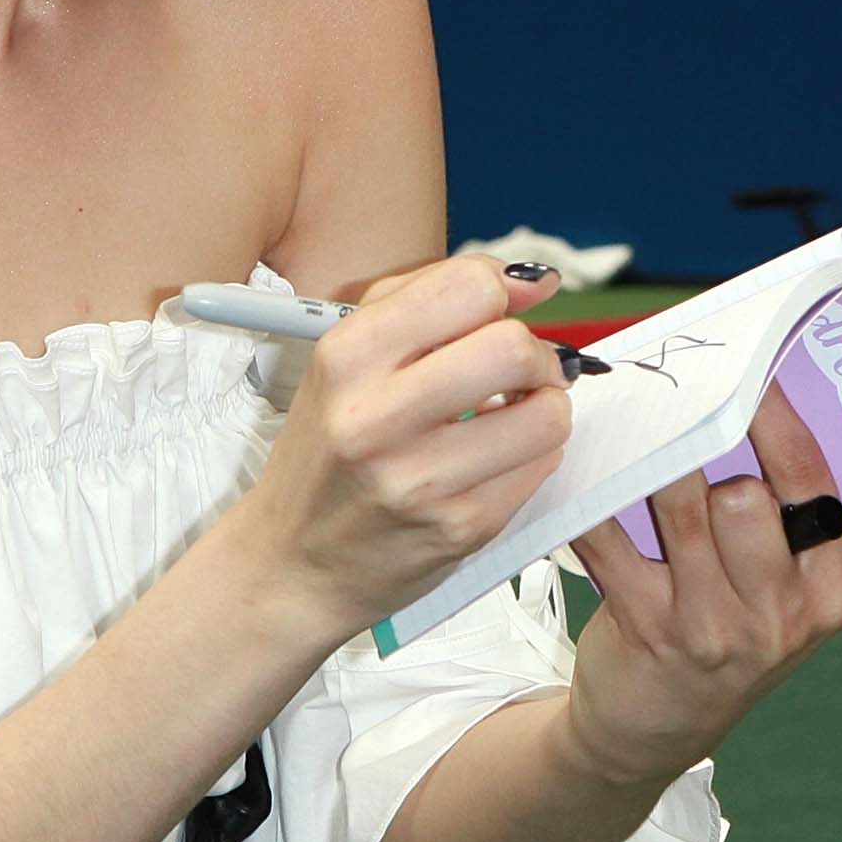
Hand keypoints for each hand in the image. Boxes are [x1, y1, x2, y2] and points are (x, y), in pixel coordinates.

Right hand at [230, 258, 571, 649]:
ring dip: (544, 406)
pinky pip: (543, 466)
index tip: (503, 310)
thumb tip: (537, 282)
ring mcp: (420, 479)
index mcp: (346, 357)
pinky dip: (532, 453)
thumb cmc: (329, 451)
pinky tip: (493, 458)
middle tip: (521, 368)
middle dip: (534, 352)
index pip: (467, 287)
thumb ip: (433, 297)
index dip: (501, 292)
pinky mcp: (461, 527)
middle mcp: (376, 417)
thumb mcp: (349, 358)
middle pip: (511, 347)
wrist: (296, 560)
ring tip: (511, 415)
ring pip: (546, 413)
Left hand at [565, 383, 841, 787]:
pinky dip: (592, 503)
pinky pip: (612, 541)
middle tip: (677, 417)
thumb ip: (779, 519)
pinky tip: (580, 480)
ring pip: (680, 507)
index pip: (813, 482)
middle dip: (709, 450)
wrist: (651, 734)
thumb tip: (748, 401)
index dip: (779, 417)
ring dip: (651, 464)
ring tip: (630, 432)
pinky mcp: (648, 630)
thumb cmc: (718, 635)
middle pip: (748, 495)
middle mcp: (781, 614)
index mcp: (829, 591)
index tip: (752, 367)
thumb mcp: (774, 593)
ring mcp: (715, 628)